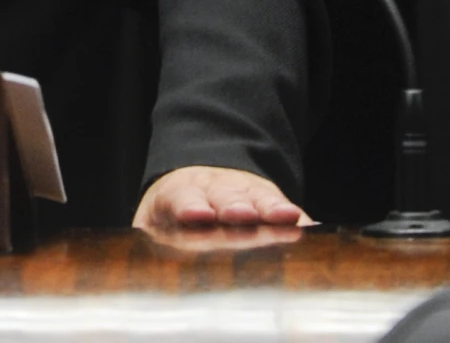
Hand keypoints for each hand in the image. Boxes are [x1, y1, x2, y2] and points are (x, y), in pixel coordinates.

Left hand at [133, 164, 308, 230]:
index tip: (197, 216)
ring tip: (283, 217)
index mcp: (179, 194)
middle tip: (240, 215)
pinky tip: (310, 227)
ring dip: (269, 208)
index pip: (182, 198)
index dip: (190, 207)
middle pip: (224, 197)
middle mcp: (213, 189)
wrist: (198, 180)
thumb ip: (148, 240)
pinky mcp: (270, 202)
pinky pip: (285, 210)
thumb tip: (138, 267)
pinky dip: (298, 219)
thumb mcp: (152, 221)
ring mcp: (244, 193)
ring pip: (257, 199)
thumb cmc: (173, 213)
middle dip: (233, 206)